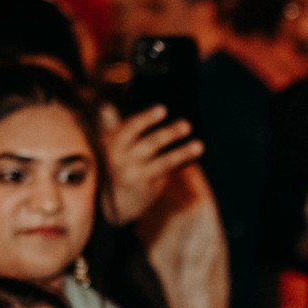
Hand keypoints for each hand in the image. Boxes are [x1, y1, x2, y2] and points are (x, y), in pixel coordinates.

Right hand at [102, 104, 203, 223]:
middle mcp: (119, 159)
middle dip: (168, 134)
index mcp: (110, 143)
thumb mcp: (113, 145)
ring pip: (162, 161)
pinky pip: (168, 170)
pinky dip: (181, 160)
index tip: (163, 109)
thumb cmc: (117, 163)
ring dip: (182, 152)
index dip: (146, 119)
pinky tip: (195, 153)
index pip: (129, 128)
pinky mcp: (146, 186)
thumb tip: (108, 108)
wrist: (112, 199)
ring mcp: (133, 174)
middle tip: (187, 125)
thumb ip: (118, 128)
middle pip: (148, 144)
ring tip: (199, 145)